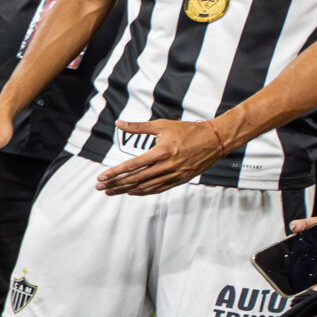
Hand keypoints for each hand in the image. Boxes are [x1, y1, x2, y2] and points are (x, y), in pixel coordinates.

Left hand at [94, 117, 225, 195]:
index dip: (115, 172)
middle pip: (136, 179)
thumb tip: (118, 123)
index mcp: (161, 152)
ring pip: (146, 186)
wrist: (215, 140)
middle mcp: (166, 166)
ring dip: (126, 190)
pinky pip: (158, 189)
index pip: (132, 165)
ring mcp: (174, 175)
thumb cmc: (188, 130)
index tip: (101, 177)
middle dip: (116, 184)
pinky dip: (144, 192)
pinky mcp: (180, 180)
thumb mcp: (162, 125)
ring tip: (111, 192)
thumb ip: (138, 126)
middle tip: (100, 188)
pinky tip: (132, 192)